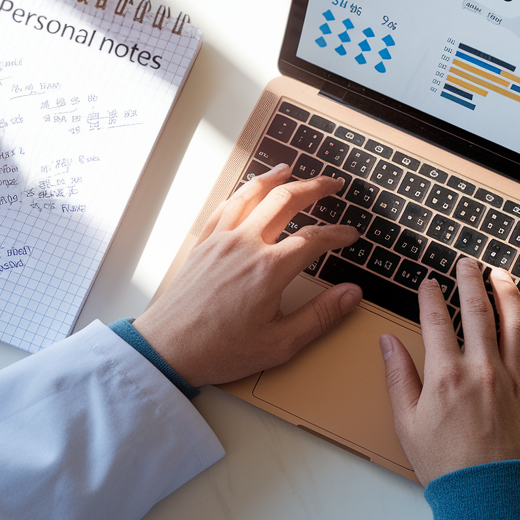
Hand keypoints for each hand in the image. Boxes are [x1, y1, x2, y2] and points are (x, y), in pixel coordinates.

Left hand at [134, 164, 362, 386]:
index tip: (350, 235)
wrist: (168, 349)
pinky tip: (248, 190)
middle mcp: (245, 245)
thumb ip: (320, 316)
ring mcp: (221, 240)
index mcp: (269, 270)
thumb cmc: (220, 350)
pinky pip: (225, 207)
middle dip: (314, 188)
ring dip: (275, 178)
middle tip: (332, 183)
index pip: (314, 239)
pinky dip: (242, 192)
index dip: (338, 234)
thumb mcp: (280, 343)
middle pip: (286, 201)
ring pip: (252, 195)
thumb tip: (352, 294)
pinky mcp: (203, 244)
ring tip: (290, 169)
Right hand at [380, 257, 519, 485]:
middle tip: (467, 263)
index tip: (428, 283)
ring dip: (507, 291)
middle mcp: (482, 368)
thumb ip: (398, 377)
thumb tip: (387, 342)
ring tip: (500, 274)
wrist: (488, 498)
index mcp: (446, 375)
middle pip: (477, 310)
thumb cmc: (445, 465)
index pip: (436, 320)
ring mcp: (515, 378)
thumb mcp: (407, 422)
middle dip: (470, 280)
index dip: (430, 296)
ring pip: (515, 322)